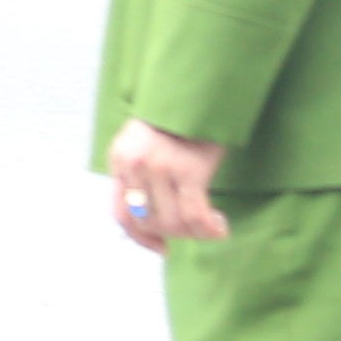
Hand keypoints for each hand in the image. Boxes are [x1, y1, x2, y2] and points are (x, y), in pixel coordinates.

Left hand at [108, 120, 228, 254]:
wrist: (197, 92)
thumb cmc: (175, 122)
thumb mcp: (142, 144)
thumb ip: (139, 176)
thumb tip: (150, 220)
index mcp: (120, 160)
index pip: (120, 214)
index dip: (140, 239)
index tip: (161, 248)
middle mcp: (136, 166)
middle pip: (149, 221)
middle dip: (173, 233)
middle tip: (193, 230)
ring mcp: (161, 168)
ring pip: (173, 222)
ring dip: (194, 234)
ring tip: (209, 227)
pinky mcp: (189, 170)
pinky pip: (196, 216)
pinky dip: (209, 229)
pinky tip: (221, 228)